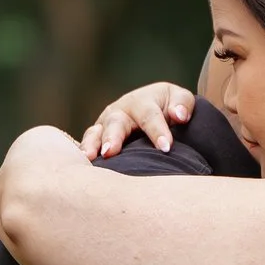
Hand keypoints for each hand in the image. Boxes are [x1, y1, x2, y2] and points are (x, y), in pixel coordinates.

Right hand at [76, 82, 196, 158]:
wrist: (156, 109)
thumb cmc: (170, 107)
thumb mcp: (179, 99)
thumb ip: (182, 104)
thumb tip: (179, 116)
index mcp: (142, 101)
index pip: (150, 116)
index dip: (158, 132)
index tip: (166, 148)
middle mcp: (120, 111)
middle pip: (116, 123)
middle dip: (113, 137)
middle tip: (111, 152)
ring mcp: (105, 125)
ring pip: (96, 133)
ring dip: (92, 145)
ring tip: (89, 158)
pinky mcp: (97, 138)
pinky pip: (88, 144)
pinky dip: (82, 153)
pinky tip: (83, 165)